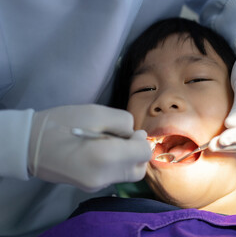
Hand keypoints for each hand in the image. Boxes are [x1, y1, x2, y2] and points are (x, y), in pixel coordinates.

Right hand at [28, 104, 150, 191]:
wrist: (28, 144)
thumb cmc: (62, 123)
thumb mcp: (96, 112)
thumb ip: (124, 122)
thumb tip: (136, 136)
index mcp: (106, 158)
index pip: (143, 154)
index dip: (140, 140)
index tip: (130, 131)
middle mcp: (104, 177)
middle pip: (139, 169)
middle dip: (137, 152)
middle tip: (124, 137)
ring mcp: (96, 185)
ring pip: (128, 174)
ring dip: (127, 158)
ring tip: (110, 143)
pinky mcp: (90, 187)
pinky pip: (114, 176)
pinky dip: (116, 164)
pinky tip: (101, 151)